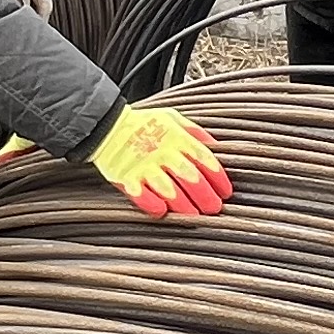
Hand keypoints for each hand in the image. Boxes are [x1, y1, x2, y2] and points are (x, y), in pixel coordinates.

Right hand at [88, 105, 232, 217]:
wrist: (107, 125)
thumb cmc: (144, 124)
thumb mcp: (174, 118)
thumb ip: (196, 133)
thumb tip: (217, 147)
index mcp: (177, 138)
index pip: (204, 159)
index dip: (218, 178)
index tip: (226, 192)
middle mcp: (163, 153)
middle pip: (190, 178)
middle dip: (206, 196)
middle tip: (214, 208)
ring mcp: (145, 166)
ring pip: (169, 190)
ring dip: (184, 205)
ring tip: (194, 214)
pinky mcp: (127, 178)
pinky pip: (141, 195)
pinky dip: (152, 204)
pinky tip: (162, 211)